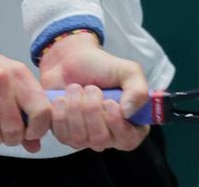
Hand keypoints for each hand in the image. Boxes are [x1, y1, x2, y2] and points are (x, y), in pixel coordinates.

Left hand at [38, 31, 149, 151]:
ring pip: (79, 138)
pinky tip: (63, 99)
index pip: (128, 140)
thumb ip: (138, 90)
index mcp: (130, 124)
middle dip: (92, 109)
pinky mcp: (66, 136)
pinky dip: (60, 112)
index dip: (117, 124)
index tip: (108, 102)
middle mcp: (110, 136)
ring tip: (76, 88)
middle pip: (101, 139)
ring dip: (75, 108)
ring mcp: (87, 139)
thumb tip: (128, 112)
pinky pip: (62, 135)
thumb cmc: (102, 67)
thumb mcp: (128, 71)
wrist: (69, 60)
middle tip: (90, 88)